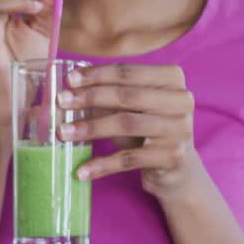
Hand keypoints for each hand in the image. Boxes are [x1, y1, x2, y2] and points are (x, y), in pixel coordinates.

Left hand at [57, 63, 200, 199]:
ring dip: (90, 128)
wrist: (178, 169)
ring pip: (126, 124)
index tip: (69, 79)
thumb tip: (69, 85)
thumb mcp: (131, 107)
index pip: (127, 72)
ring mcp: (179, 129)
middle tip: (61, 102)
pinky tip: (82, 171)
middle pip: (126, 95)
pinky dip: (103, 165)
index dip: (96, 75)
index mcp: (172, 78)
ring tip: (63, 133)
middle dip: (89, 97)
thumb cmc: (147, 129)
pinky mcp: (173, 157)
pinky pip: (130, 159)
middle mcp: (182, 100)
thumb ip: (108, 93)